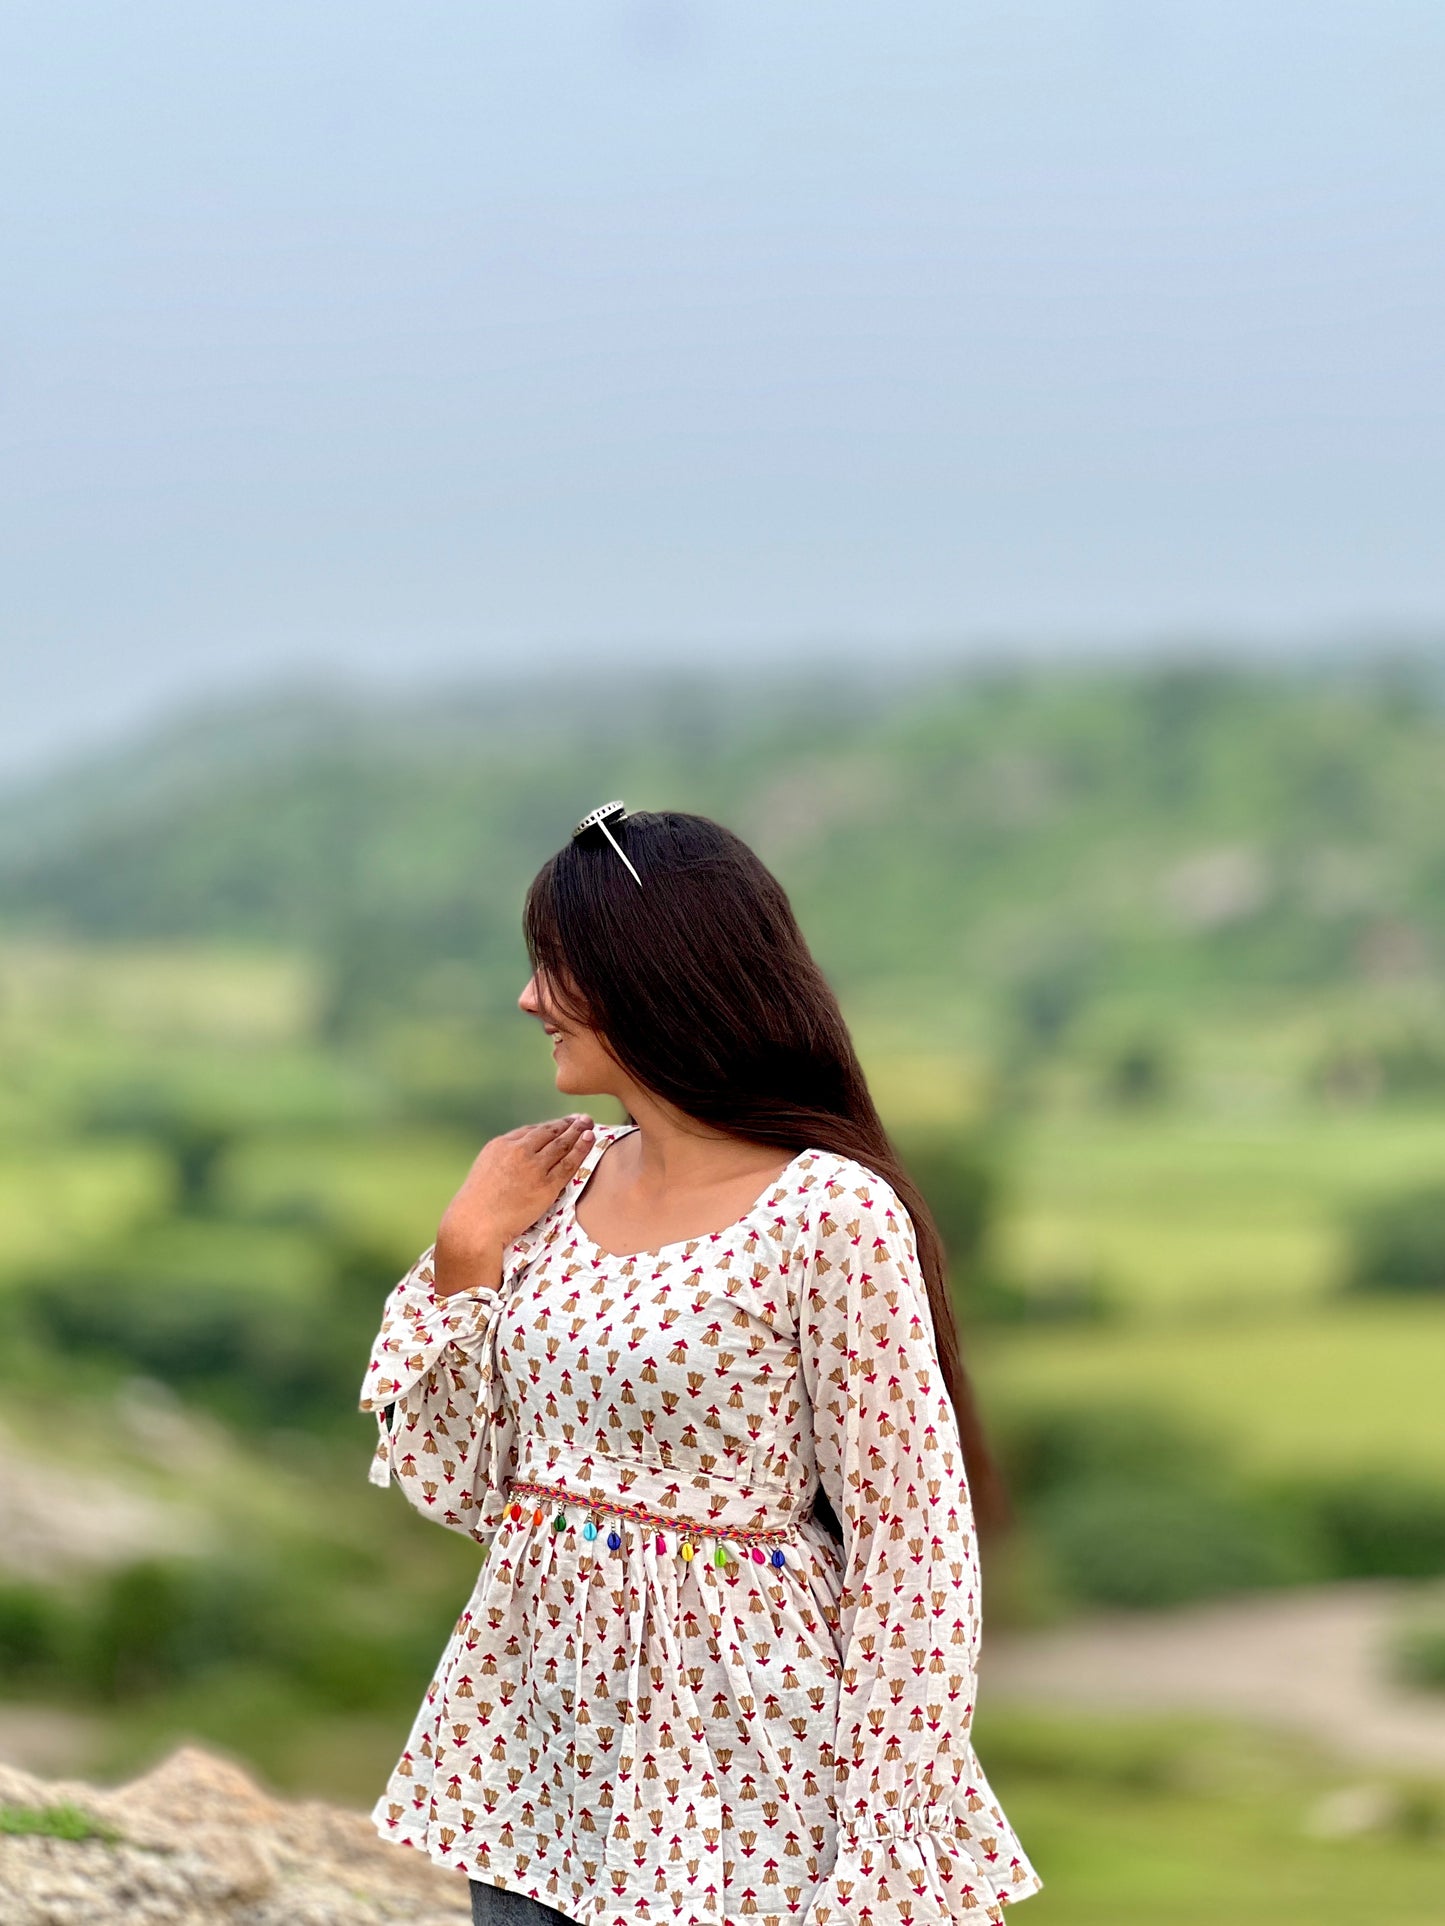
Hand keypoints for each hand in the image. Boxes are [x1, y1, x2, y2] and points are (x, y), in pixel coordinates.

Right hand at [434, 1114, 595, 1296]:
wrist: (476, 1225)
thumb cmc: (477, 1204)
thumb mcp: (485, 1169)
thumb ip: (503, 1158)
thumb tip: (520, 1155)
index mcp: (501, 1145)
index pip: (531, 1130)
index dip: (550, 1126)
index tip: (561, 1123)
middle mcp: (519, 1151)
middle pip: (549, 1132)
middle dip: (567, 1124)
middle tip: (582, 1119)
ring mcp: (534, 1168)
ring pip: (561, 1144)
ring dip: (578, 1131)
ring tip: (589, 1124)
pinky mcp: (546, 1186)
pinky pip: (569, 1163)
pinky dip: (581, 1149)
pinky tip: (590, 1139)